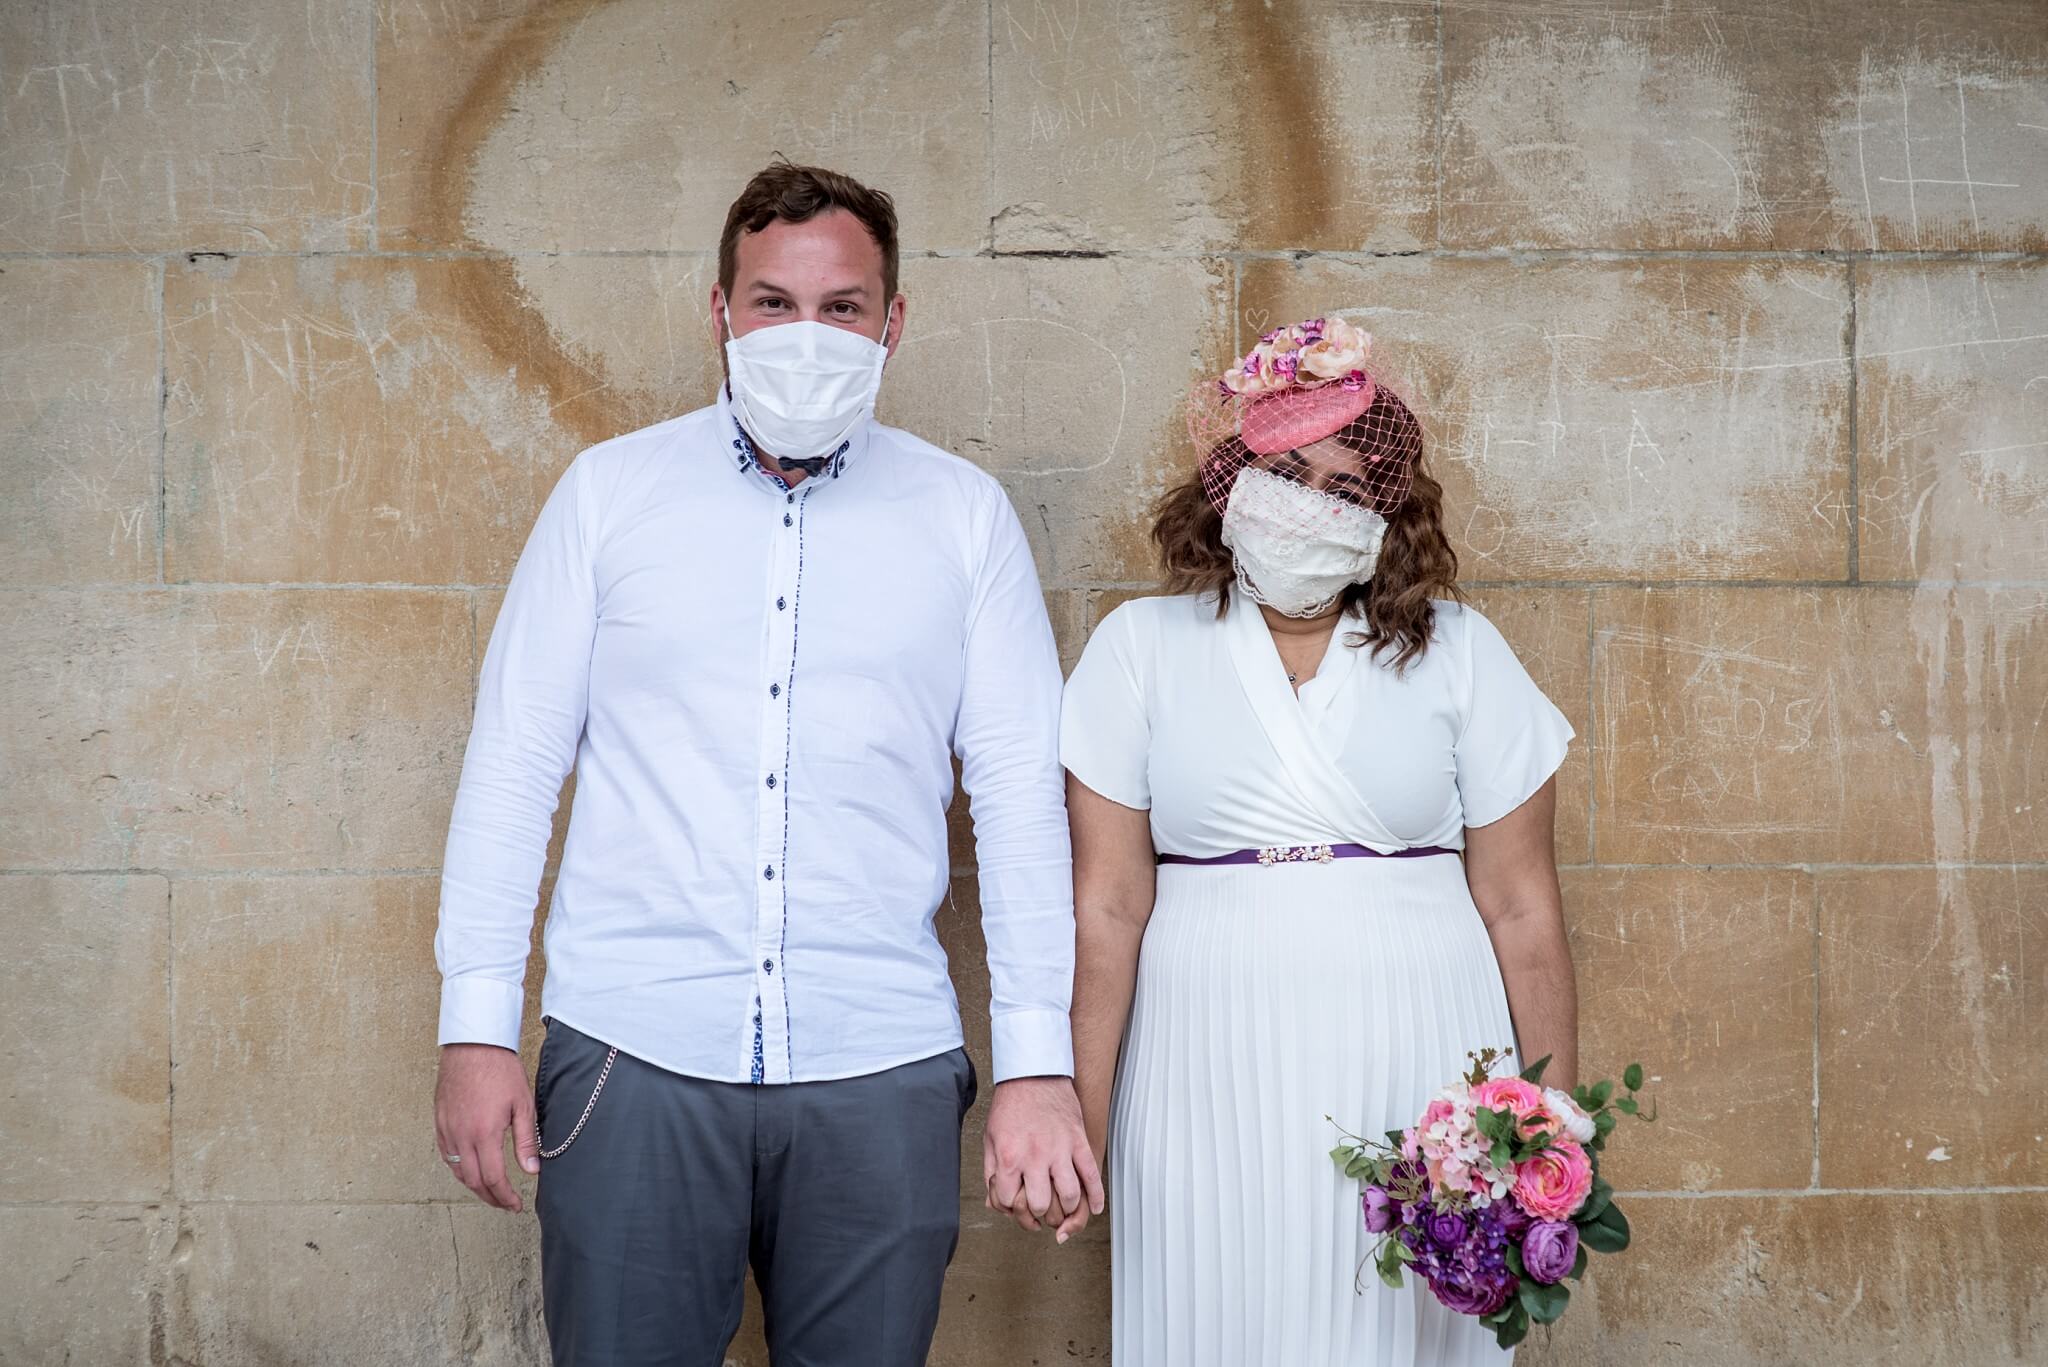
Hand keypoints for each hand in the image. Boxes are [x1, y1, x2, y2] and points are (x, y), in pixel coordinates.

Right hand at [434, 1043, 538, 1210]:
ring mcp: (447, 1130)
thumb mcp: (523, 1104)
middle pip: (473, 1182)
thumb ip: (526, 1141)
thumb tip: (532, 1170)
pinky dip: (459, 1169)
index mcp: (484, 1133)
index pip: (493, 1179)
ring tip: (492, 1191)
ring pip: (457, 1172)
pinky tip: (471, 1169)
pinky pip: (446, 1156)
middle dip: (490, 1198)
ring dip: (475, 1186)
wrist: (473, 1044)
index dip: (505, 1198)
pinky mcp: (439, 1122)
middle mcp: (461, 1136)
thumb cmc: (500, 1069)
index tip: (516, 1205)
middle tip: (505, 1204)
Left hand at [983, 1076, 1104, 1241]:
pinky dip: (1096, 1196)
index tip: (1016, 1204)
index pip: (1009, 1202)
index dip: (1011, 1208)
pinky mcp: (1078, 1141)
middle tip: (1040, 1211)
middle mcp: (1035, 1157)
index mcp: (1010, 1157)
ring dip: (1066, 1209)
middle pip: (1040, 1206)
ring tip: (1061, 1207)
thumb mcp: (990, 1139)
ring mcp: (1060, 1150)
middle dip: (1038, 1214)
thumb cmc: (1010, 1105)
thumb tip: (995, 1202)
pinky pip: (1092, 1175)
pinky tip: (1094, 1207)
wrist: (1032, 1073)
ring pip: (1069, 1196)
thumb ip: (991, 1172)